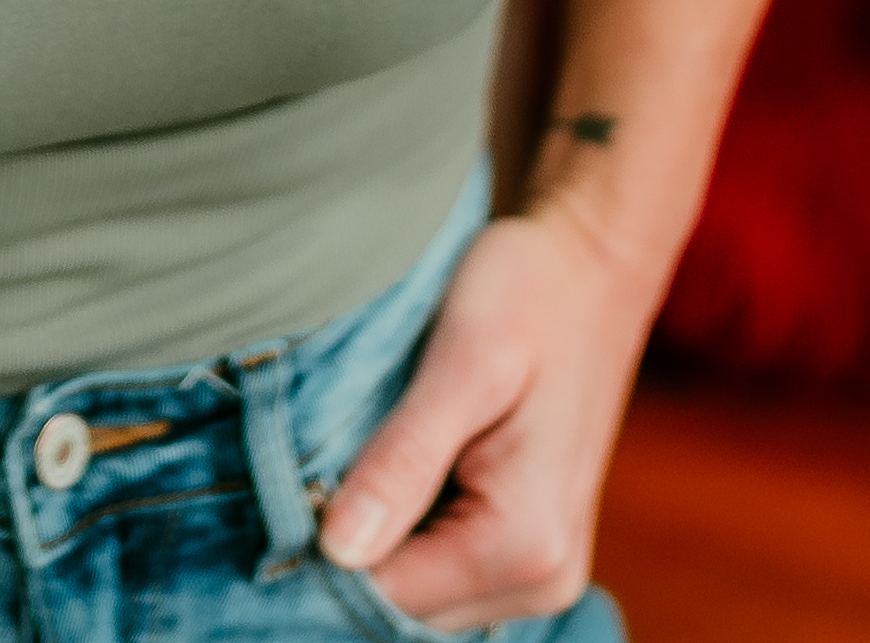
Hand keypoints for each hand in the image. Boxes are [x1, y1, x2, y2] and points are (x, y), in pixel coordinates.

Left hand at [315, 202, 659, 631]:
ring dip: (372, 537)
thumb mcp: (464, 362)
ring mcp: (542, 572)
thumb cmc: (530, 293)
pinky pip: (440, 569)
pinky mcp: (528, 548)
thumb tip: (338, 551)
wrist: (588, 263)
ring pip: (416, 594)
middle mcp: (544, 580)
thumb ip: (405, 459)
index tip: (281, 482)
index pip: (387, 596)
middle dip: (346, 547)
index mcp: (526, 544)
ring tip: (353, 452)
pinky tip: (387, 463)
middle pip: (401, 607)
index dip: (319, 552)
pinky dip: (400, 527)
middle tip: (311, 459)